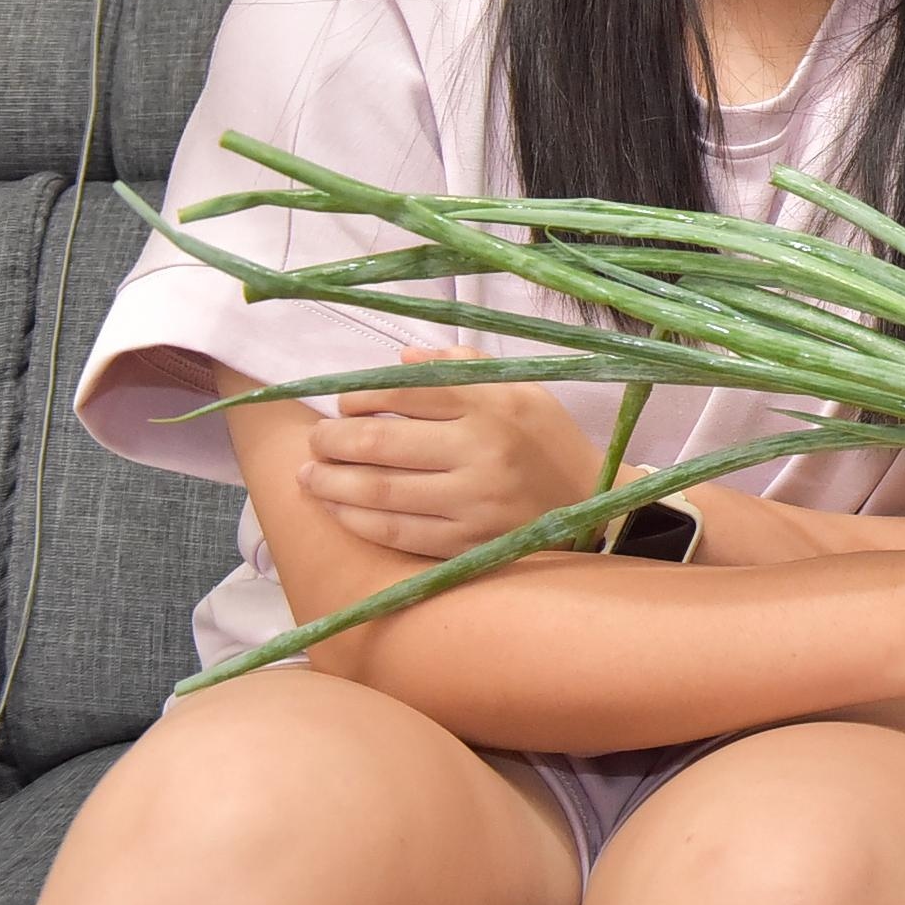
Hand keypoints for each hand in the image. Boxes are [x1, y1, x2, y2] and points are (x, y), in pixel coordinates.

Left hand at [300, 348, 600, 559]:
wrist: (596, 507)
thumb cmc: (547, 443)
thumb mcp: (520, 391)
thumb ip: (461, 370)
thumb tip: (399, 362)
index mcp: (495, 404)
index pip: (406, 391)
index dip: (360, 397)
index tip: (344, 404)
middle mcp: (483, 450)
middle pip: (382, 442)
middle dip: (332, 440)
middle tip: (315, 441)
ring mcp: (474, 501)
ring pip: (379, 492)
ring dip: (330, 483)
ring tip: (309, 476)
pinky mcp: (468, 542)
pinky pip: (395, 533)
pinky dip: (355, 520)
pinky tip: (337, 509)